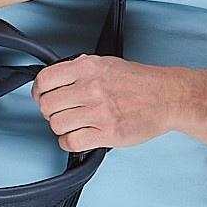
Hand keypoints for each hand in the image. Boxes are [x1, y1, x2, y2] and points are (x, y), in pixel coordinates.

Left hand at [30, 53, 171, 151]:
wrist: (168, 96)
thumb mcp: (106, 63)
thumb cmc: (140, 82)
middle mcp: (91, 88)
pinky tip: (78, 137)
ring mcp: (99, 111)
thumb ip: (79, 69)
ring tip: (73, 125)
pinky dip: (69, 142)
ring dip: (61, 128)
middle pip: (47, 106)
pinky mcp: (107, 133)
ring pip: (57, 125)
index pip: (44, 80)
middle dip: (50, 112)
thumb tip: (55, 79)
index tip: (42, 97)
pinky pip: (71, 142)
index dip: (39, 92)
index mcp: (88, 67)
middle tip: (61, 113)